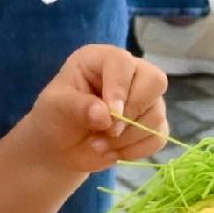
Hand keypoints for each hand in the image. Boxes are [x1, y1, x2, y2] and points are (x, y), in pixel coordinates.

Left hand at [28, 42, 168, 171]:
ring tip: (99, 145)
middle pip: (155, 81)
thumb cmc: (55, 117)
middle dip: (131, 113)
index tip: (110, 115)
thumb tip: (106, 116)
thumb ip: (78, 107)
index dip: (121, 88)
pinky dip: (136, 150)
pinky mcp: (150, 124)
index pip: (124, 63)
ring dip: (128, 138)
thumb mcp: (55, 107)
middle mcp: (129, 73)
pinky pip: (158, 137)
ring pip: (157, 114)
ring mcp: (144, 99)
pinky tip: (114, 152)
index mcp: (103, 60)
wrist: (60, 147)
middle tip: (107, 131)